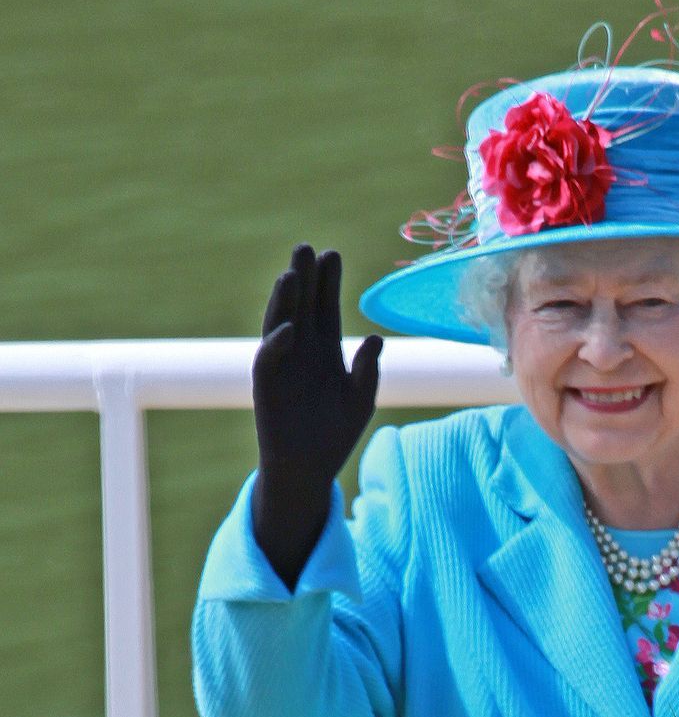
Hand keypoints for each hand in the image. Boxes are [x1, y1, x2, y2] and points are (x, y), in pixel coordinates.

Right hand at [250, 243, 381, 586]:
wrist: (311, 468)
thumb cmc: (336, 433)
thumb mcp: (361, 399)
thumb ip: (368, 370)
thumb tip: (374, 338)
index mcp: (324, 349)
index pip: (324, 307)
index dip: (327, 283)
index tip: (332, 254)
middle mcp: (300, 350)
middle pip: (300, 306)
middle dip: (303, 279)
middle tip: (306, 248)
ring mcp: (281, 365)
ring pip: (280, 324)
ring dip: (284, 301)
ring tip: (291, 274)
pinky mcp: (266, 386)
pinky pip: (269, 359)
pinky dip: (277, 343)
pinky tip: (289, 328)